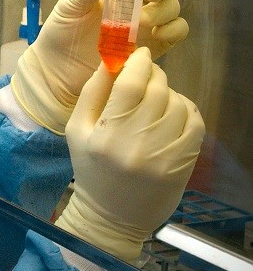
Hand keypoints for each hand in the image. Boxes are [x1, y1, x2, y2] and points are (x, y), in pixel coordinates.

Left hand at [10, 0, 187, 133]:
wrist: (56, 69)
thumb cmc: (60, 31)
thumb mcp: (71, 3)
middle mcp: (135, 3)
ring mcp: (144, 26)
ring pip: (171, 8)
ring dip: (163, 9)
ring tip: (142, 20)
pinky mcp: (150, 48)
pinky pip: (175, 33)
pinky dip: (174, 29)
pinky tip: (157, 33)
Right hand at [55, 47, 204, 261]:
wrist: (111, 216)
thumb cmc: (90, 169)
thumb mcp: (76, 131)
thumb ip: (92, 93)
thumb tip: (111, 60)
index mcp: (104, 134)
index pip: (130, 85)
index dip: (139, 63)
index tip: (140, 54)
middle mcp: (135, 144)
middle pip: (157, 90)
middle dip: (154, 75)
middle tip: (148, 75)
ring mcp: (163, 156)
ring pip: (178, 104)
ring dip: (170, 93)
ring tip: (158, 99)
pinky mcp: (182, 164)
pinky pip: (195, 124)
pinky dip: (187, 111)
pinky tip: (174, 114)